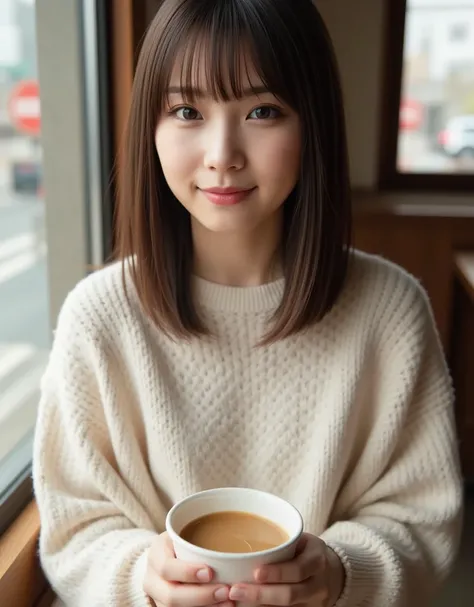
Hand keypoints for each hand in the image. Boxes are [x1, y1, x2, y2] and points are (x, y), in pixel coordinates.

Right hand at [144, 532, 231, 606]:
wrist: (165, 557)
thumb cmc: (182, 541)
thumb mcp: (185, 532)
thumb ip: (202, 536)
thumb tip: (237, 543)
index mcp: (156, 554)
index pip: (166, 567)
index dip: (187, 572)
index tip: (210, 572)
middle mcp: (152, 579)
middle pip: (171, 596)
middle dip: (200, 596)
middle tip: (226, 591)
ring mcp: (157, 598)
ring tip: (228, 603)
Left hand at [228, 533, 344, 606]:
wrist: (335, 572)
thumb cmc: (308, 550)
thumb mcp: (301, 539)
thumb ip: (280, 541)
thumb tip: (240, 540)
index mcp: (317, 559)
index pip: (298, 569)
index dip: (277, 572)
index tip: (255, 572)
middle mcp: (319, 584)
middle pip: (290, 594)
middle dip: (260, 594)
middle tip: (235, 590)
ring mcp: (314, 603)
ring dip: (260, 606)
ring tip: (237, 600)